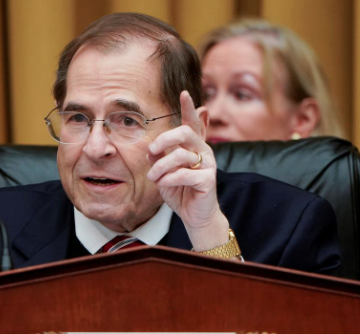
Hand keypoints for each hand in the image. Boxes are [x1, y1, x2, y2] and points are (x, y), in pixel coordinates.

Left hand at [147, 91, 229, 250]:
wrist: (193, 215)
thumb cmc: (179, 191)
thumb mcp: (163, 172)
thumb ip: (159, 157)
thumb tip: (151, 150)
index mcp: (192, 146)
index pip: (192, 123)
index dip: (188, 108)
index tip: (183, 93)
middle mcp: (203, 151)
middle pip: (184, 133)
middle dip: (163, 140)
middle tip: (151, 152)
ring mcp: (208, 164)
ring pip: (180, 155)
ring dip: (160, 167)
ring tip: (154, 177)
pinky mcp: (208, 179)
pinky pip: (183, 174)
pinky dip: (168, 179)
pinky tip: (164, 184)